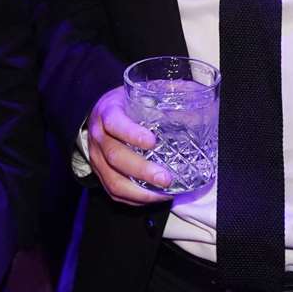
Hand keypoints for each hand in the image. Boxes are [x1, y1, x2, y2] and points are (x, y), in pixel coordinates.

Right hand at [87, 85, 172, 203]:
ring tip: (164, 193)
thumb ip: (162, 94)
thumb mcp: (138, 92)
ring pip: (113, 180)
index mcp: (108, 112)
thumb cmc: (125, 104)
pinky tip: (155, 197)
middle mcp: (99, 137)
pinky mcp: (100, 174)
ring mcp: (97, 158)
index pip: (115, 123)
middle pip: (115, 157)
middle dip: (142, 170)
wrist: (100, 114)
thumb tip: (195, 93)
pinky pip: (114, 192)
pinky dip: (136, 199)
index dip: (132, 134)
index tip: (153, 142)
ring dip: (140, 191)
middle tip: (166, 178)